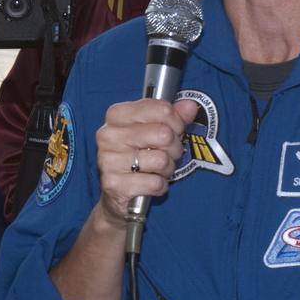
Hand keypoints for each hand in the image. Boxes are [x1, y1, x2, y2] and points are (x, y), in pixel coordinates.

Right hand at [93, 98, 199, 228]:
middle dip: (174, 147)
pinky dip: (160, 186)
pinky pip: (155, 183)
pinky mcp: (113, 184)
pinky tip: (151, 183)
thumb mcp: (154, 131)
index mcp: (117, 115)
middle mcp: (108, 135)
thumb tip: (190, 106)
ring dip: (167, 168)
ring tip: (158, 169)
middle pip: (163, 134)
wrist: (116, 193)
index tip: (175, 130)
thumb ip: (174, 116)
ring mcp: (108, 160)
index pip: (162, 109)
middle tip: (168, 153)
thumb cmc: (138, 156)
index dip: (177, 122)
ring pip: (161, 160)